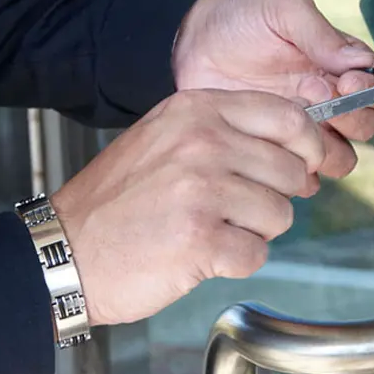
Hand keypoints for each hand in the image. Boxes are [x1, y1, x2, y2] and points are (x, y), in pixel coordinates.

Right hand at [50, 89, 324, 325]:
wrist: (64, 250)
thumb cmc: (120, 200)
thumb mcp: (167, 137)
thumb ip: (228, 131)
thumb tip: (299, 150)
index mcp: (197, 110)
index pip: (289, 118)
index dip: (309, 147)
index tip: (306, 166)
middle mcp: (202, 143)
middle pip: (292, 171)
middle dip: (275, 197)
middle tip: (236, 209)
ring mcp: (202, 190)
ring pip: (281, 215)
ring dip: (254, 231)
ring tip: (210, 229)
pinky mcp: (201, 240)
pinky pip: (257, 254)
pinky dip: (235, 262)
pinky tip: (200, 254)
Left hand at [171, 0, 373, 178]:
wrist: (191, 47)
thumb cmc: (241, 22)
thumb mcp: (284, 12)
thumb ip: (322, 34)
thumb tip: (360, 62)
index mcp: (339, 67)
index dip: (368, 90)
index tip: (344, 82)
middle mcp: (331, 102)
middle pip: (366, 128)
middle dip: (348, 117)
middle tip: (314, 97)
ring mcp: (305, 132)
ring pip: (342, 159)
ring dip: (325, 147)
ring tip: (292, 124)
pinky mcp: (279, 152)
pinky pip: (306, 178)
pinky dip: (298, 170)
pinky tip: (274, 145)